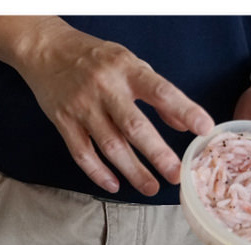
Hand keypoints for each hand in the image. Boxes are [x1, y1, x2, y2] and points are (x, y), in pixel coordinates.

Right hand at [13, 21, 214, 195]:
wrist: (46, 49)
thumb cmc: (94, 57)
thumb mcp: (129, 63)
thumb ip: (156, 91)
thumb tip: (183, 125)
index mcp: (127, 69)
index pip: (161, 92)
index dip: (185, 110)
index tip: (204, 129)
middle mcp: (105, 88)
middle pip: (134, 127)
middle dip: (158, 154)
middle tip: (176, 175)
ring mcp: (82, 107)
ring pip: (110, 146)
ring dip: (132, 171)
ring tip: (151, 188)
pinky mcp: (63, 122)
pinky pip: (82, 153)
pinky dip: (98, 173)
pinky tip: (115, 185)